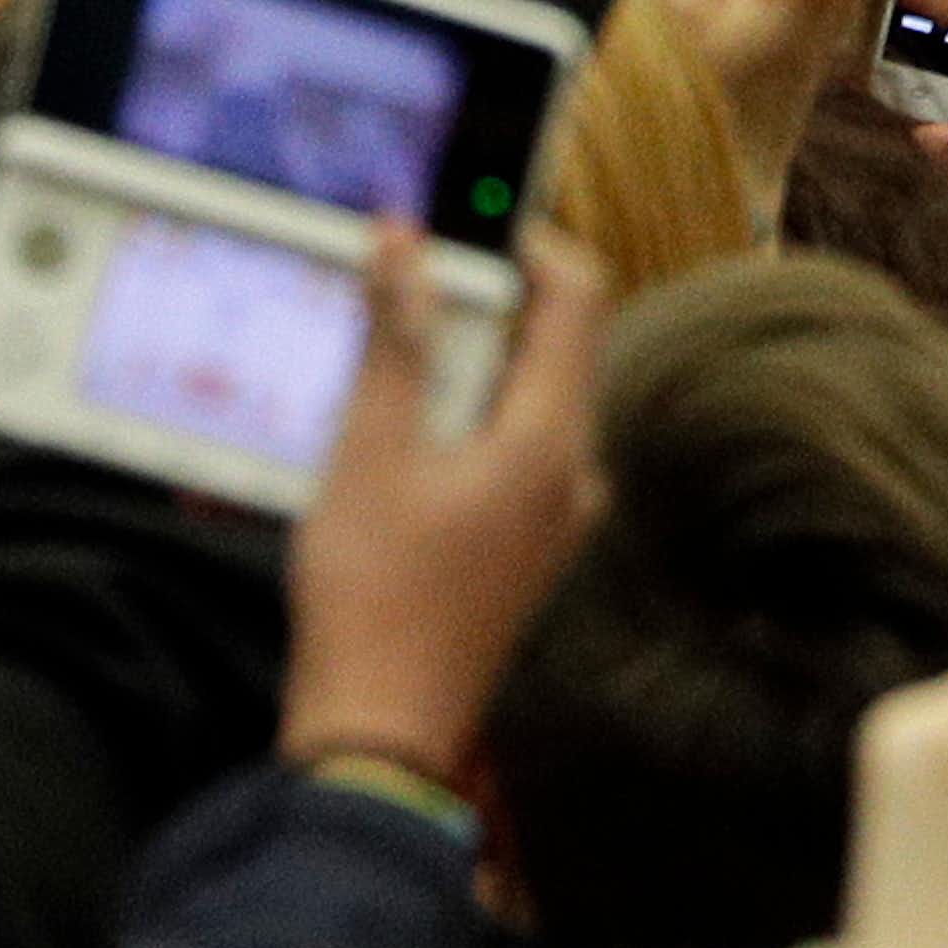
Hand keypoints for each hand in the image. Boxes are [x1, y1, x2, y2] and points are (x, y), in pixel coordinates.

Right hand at [280, 224, 609, 781]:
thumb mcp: (368, 449)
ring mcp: (556, 513)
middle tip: (402, 282)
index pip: (578, 296)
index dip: (529, 241)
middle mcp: (575, 470)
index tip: (466, 219)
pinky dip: (460, 418)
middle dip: (479, 302)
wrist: (380, 729)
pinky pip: (510, 448)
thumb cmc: (373, 592)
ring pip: (524, 398)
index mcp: (554, 438)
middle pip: (550, 345)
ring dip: (462, 363)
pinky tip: (392, 434)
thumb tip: (401, 240)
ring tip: (381, 359)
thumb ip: (391, 338)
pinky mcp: (526, 543)